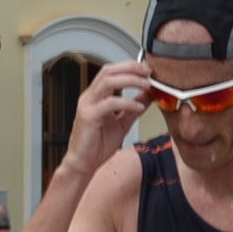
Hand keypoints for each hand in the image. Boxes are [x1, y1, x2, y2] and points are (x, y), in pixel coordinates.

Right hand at [61, 63, 152, 178]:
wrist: (83, 163)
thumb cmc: (97, 145)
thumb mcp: (122, 123)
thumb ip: (133, 109)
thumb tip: (149, 96)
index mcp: (96, 96)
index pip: (111, 71)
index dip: (129, 67)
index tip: (147, 70)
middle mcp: (90, 97)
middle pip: (109, 71)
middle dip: (131, 68)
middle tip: (148, 73)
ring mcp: (87, 105)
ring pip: (108, 81)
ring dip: (130, 80)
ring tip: (146, 85)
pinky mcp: (89, 117)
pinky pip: (109, 103)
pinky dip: (127, 102)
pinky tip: (138, 107)